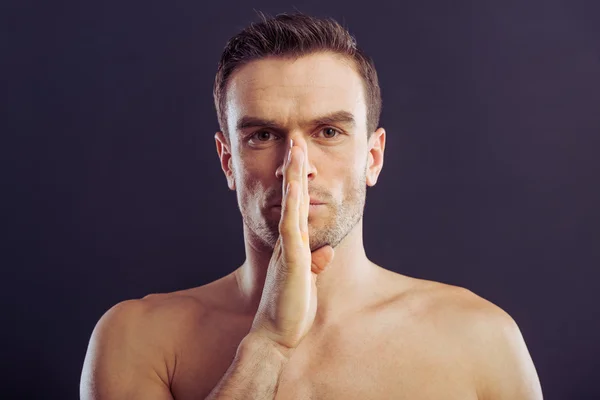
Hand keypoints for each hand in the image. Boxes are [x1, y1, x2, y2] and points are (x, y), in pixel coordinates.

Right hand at [249, 139, 334, 352]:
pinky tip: (296, 187)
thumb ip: (315, 265)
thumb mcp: (307, 284)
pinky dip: (293, 205)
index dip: (300, 184)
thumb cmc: (290, 312)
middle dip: (294, 170)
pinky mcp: (291, 261)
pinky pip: (292, 228)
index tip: (301, 161)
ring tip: (295, 150)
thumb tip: (326, 251)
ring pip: (291, 206)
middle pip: (293, 199)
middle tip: (295, 142)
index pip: (298, 209)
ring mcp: (288, 250)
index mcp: (292, 247)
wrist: (274, 337)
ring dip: (293, 177)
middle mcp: (288, 243)